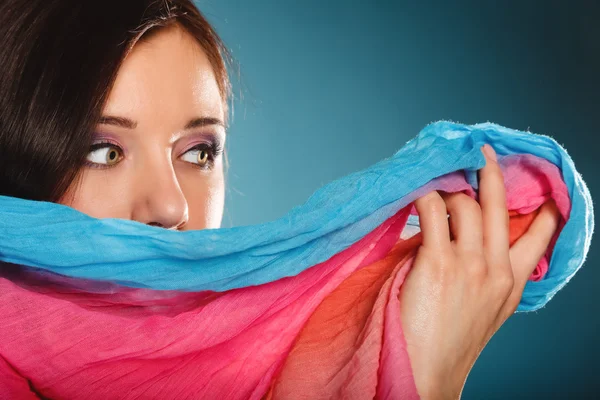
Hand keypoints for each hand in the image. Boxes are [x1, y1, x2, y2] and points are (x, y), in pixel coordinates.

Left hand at [399, 144, 560, 398]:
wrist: (429, 372)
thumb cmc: (448, 342)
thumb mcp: (485, 312)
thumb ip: (487, 277)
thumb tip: (467, 239)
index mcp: (511, 283)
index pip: (539, 238)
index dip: (543, 210)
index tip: (543, 191)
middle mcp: (496, 269)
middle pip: (498, 207)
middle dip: (490, 173)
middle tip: (480, 153)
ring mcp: (469, 264)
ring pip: (462, 204)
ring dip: (444, 190)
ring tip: (428, 191)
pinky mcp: (438, 263)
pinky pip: (430, 211)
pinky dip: (421, 197)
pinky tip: (413, 195)